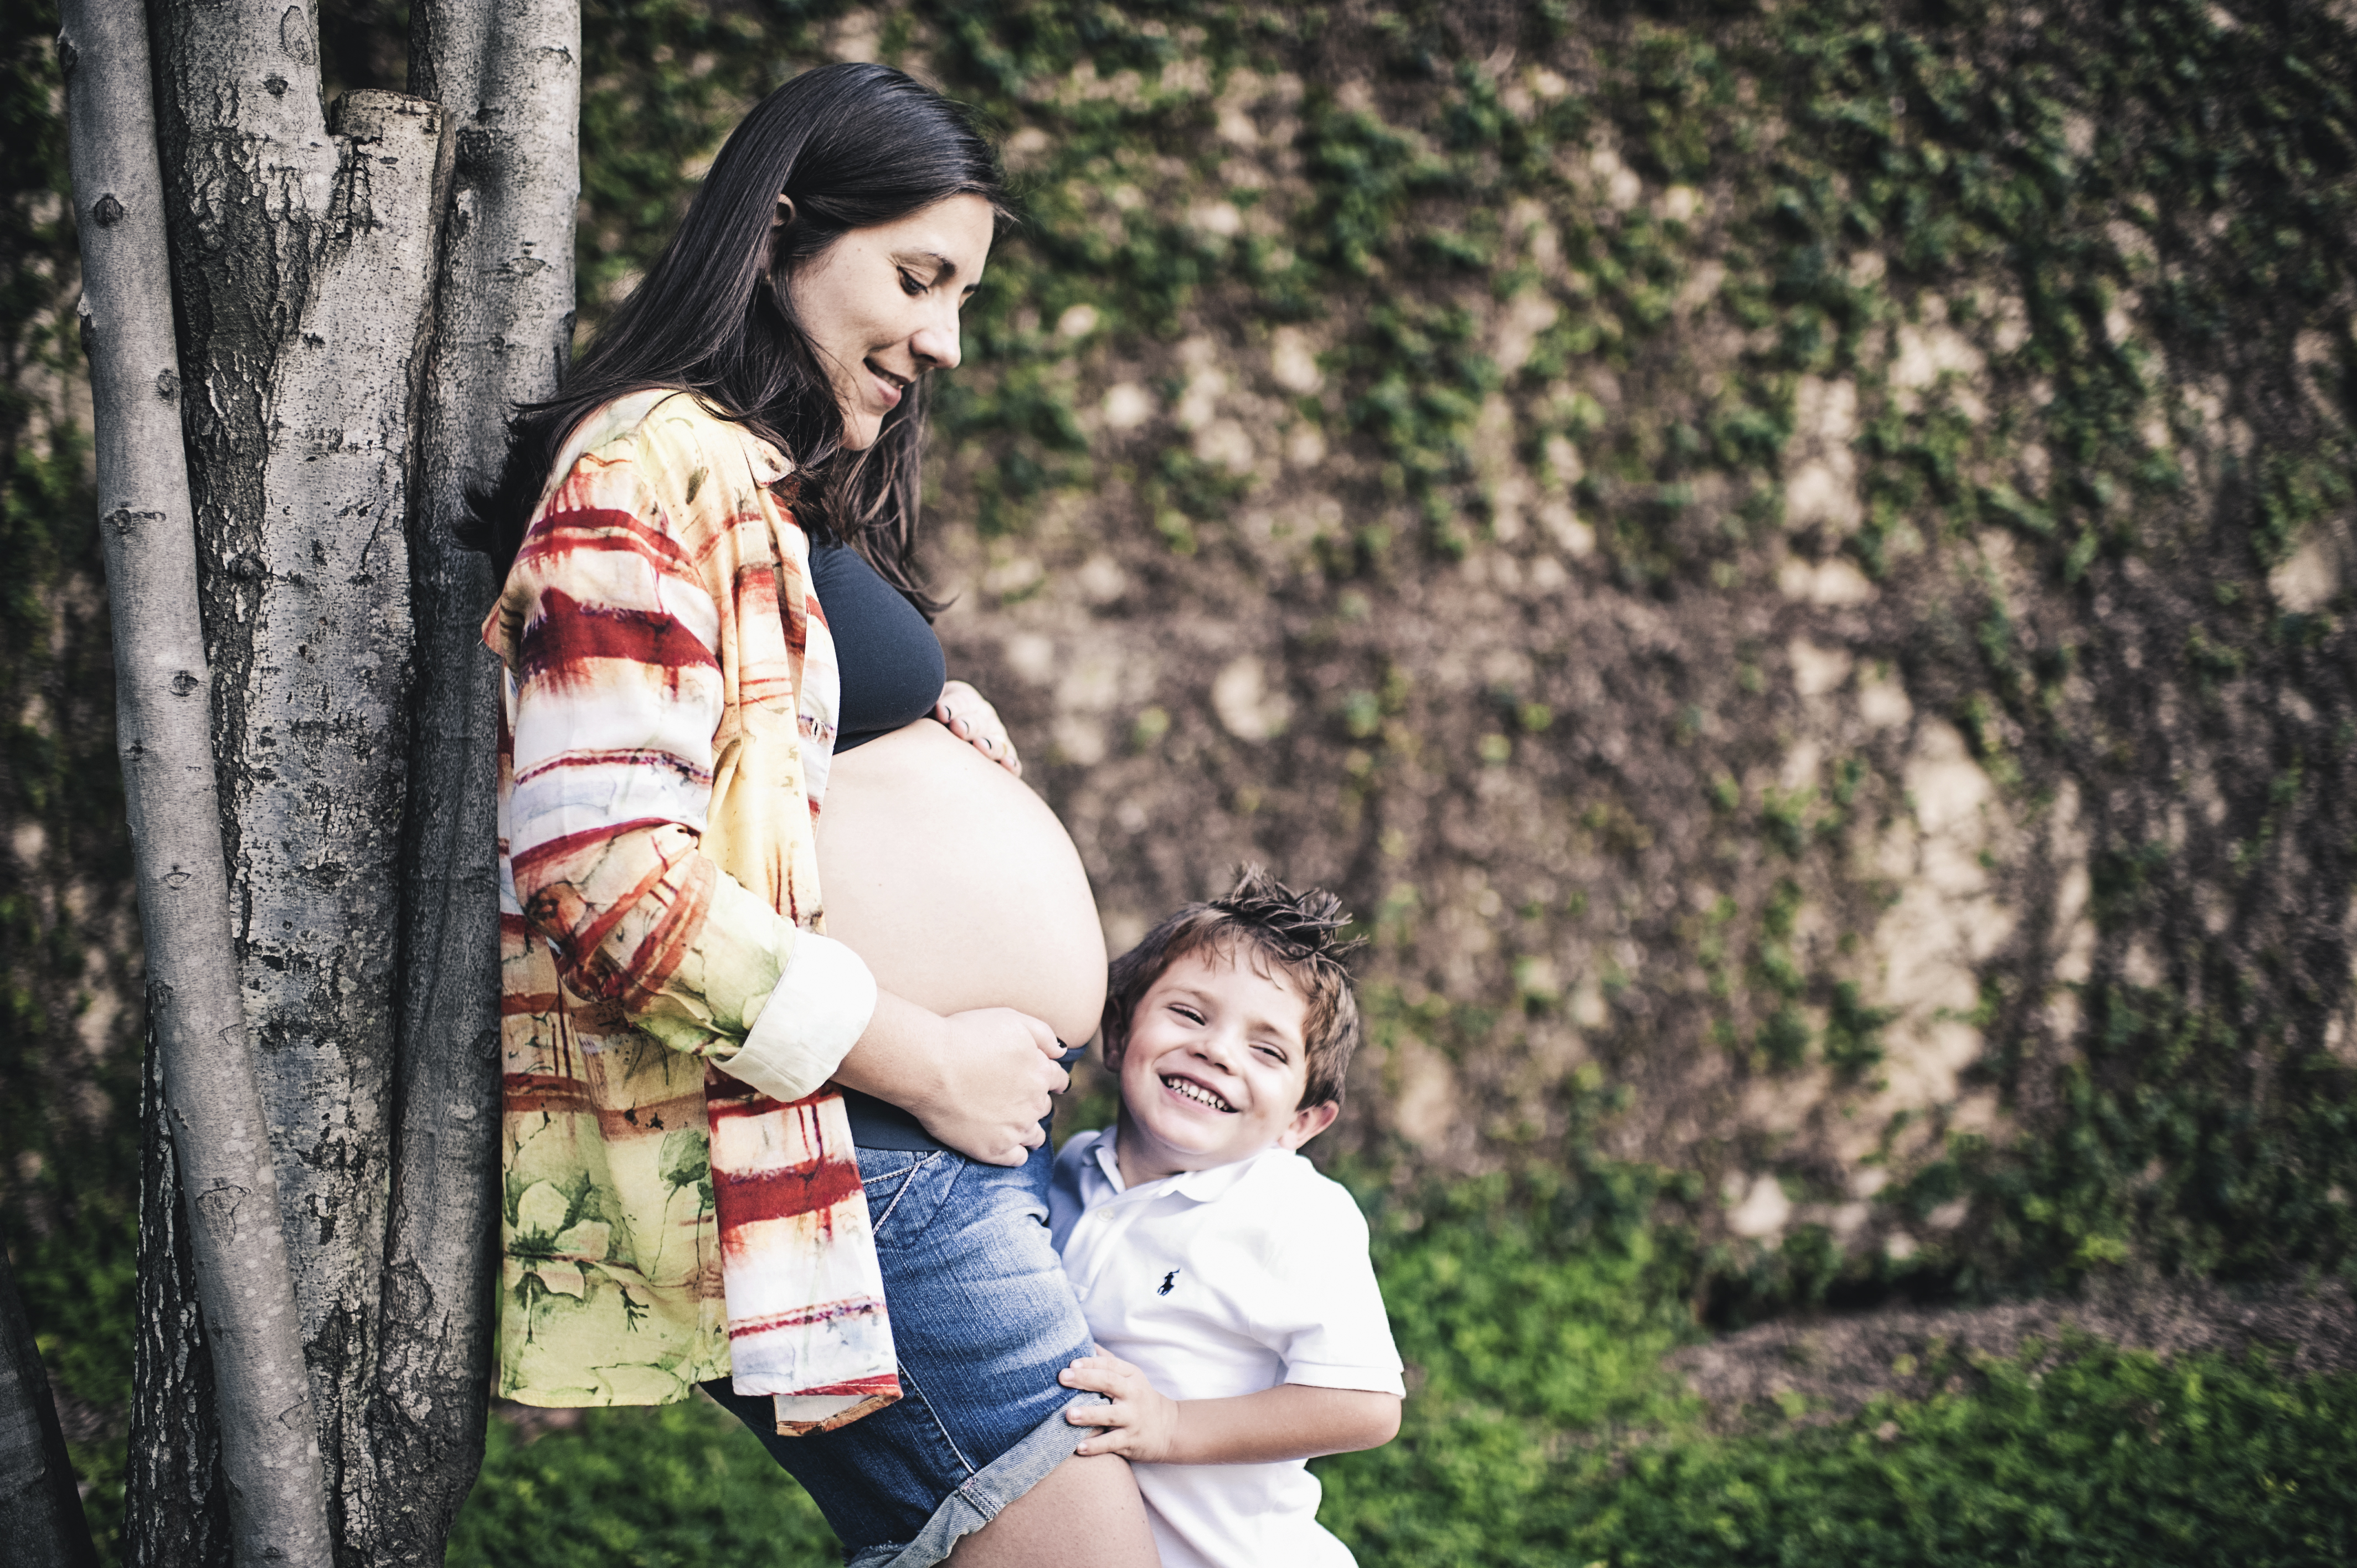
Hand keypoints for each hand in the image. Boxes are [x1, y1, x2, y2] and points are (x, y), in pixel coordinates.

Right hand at [912, 1006, 1066, 1164]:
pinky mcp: (994, 1150)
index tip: (1039, 1078)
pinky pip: (1018, 1159)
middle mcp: (1034, 1104)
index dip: (1049, 1077)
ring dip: (1027, 1127)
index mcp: (1040, 1073)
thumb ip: (1044, 1034)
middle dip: (1033, 1100)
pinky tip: (1002, 1141)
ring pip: (1035, 1135)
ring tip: (1008, 1121)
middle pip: (1044, 1106)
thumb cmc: (965, 1036)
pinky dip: (1014, 1151)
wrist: (928, 1066)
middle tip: (1010, 1094)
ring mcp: (1015, 1130)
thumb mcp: (1011, 1019)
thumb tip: (1061, 1051)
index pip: (1058, 1079)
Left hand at [934, 679, 1021, 776]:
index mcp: (963, 701)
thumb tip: (926, 707)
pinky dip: (1011, 764)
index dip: (951, 707)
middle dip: (967, 725)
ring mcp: (995, 737)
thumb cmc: (930, 719)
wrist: (945, 732)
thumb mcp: (927, 706)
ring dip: (989, 745)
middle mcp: (983, 717)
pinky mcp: (1003, 757)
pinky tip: (1007, 766)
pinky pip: (1010, 762)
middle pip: (977, 723)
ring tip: (980, 746)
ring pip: (995, 741)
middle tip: (957, 727)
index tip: (941, 712)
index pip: (959, 702)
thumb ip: (925, 705)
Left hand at [1061, 1355, 1179, 1461]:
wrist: (1169, 1429)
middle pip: (1109, 1382)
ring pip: (1109, 1415)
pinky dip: (1096, 1446)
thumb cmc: (1139, 1398)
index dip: (1090, 1362)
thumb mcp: (1130, 1376)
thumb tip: (1086, 1342)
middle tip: (1063, 1377)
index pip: (1109, 1364)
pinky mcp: (1130, 1440)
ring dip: (1089, 1415)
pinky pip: (1111, 1443)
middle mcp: (1133, 1394)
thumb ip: (1108, 1360)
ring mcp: (1132, 1418)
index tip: (1071, 1364)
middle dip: (1085, 1379)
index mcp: (1131, 1375)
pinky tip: (1079, 1448)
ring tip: (1069, 1415)